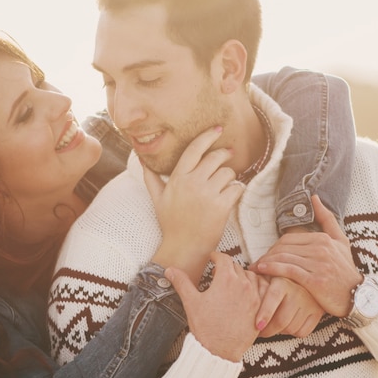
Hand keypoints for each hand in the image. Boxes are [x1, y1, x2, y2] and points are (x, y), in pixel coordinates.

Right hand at [147, 127, 244, 282]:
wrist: (184, 247)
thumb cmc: (171, 223)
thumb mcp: (157, 199)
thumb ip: (151, 177)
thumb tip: (140, 158)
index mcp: (178, 178)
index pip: (194, 149)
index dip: (207, 136)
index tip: (217, 129)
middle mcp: (192, 183)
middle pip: (216, 157)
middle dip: (225, 154)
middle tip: (229, 154)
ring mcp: (207, 194)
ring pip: (228, 172)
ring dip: (230, 176)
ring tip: (226, 183)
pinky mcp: (221, 206)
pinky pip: (236, 188)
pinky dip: (237, 190)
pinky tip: (231, 195)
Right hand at [165, 252, 261, 361]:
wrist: (220, 351)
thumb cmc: (205, 327)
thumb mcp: (191, 302)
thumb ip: (182, 282)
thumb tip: (169, 270)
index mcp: (226, 279)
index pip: (223, 259)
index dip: (216, 256)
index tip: (212, 258)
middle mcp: (243, 285)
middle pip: (236, 266)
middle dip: (226, 267)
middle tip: (218, 272)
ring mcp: (255, 297)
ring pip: (251, 276)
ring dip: (242, 276)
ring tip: (232, 282)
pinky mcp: (261, 309)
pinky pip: (263, 290)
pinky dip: (255, 287)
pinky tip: (247, 293)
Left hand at [249, 195, 361, 316]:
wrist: (359, 297)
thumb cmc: (345, 270)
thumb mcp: (340, 241)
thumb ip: (327, 219)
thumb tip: (313, 197)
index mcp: (323, 239)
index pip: (289, 238)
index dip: (273, 247)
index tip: (266, 255)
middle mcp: (321, 249)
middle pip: (284, 247)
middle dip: (267, 255)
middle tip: (256, 263)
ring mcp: (318, 264)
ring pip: (284, 258)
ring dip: (266, 262)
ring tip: (255, 268)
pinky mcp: (315, 280)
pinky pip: (288, 270)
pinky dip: (272, 269)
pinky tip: (262, 271)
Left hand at [253, 276, 324, 337]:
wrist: (308, 277)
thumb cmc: (280, 278)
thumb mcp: (270, 273)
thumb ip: (258, 273)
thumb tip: (248, 270)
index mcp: (283, 280)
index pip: (273, 297)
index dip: (265, 313)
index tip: (258, 326)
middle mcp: (298, 291)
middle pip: (281, 320)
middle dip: (267, 330)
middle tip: (259, 331)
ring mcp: (310, 303)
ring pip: (290, 328)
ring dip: (278, 332)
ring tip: (271, 326)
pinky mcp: (318, 312)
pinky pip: (302, 332)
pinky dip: (293, 332)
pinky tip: (287, 325)